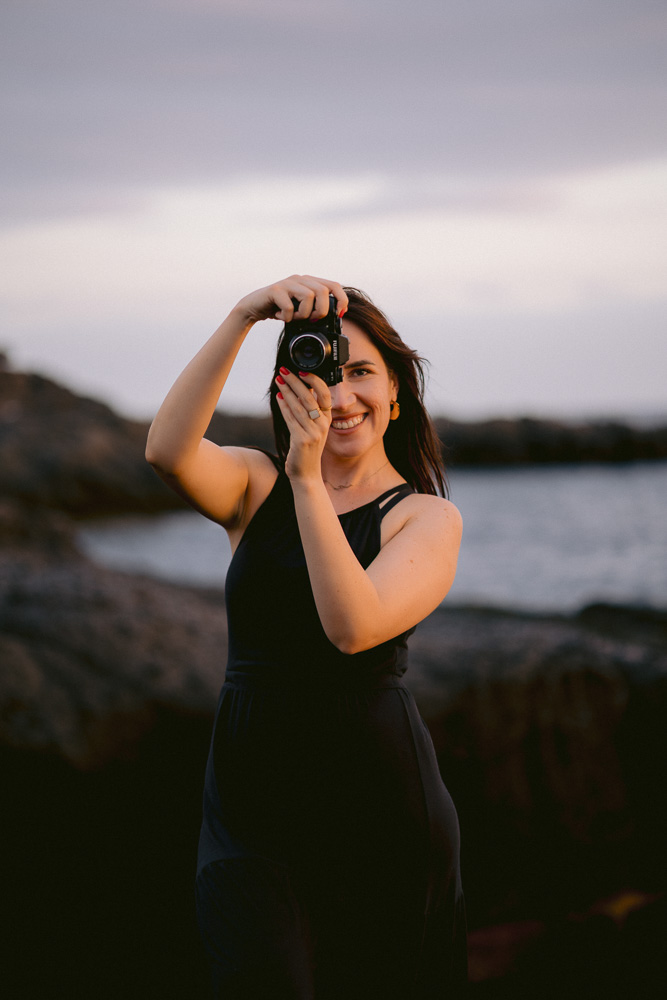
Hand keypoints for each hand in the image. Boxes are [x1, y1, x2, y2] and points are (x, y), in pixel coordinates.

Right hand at [234, 274, 347, 325]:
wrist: (253, 307)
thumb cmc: (279, 309)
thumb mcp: (300, 310)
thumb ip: (315, 310)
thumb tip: (336, 317)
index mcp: (309, 282)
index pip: (334, 285)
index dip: (341, 299)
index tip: (339, 314)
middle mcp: (300, 279)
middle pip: (323, 291)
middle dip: (321, 311)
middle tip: (311, 320)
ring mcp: (287, 283)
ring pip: (308, 296)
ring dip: (303, 314)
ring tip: (293, 318)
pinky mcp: (275, 290)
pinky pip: (289, 306)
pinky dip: (287, 317)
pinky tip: (280, 316)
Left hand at [275, 367, 332, 481]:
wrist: (306, 474)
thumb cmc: (307, 449)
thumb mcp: (313, 428)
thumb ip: (309, 410)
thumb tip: (299, 388)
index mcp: (327, 419)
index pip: (324, 394)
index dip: (313, 380)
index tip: (301, 371)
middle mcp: (322, 425)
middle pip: (309, 397)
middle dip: (294, 381)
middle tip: (283, 371)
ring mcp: (313, 433)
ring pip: (298, 406)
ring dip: (286, 391)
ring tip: (278, 380)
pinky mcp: (301, 440)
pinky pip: (290, 419)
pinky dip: (283, 406)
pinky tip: (278, 397)